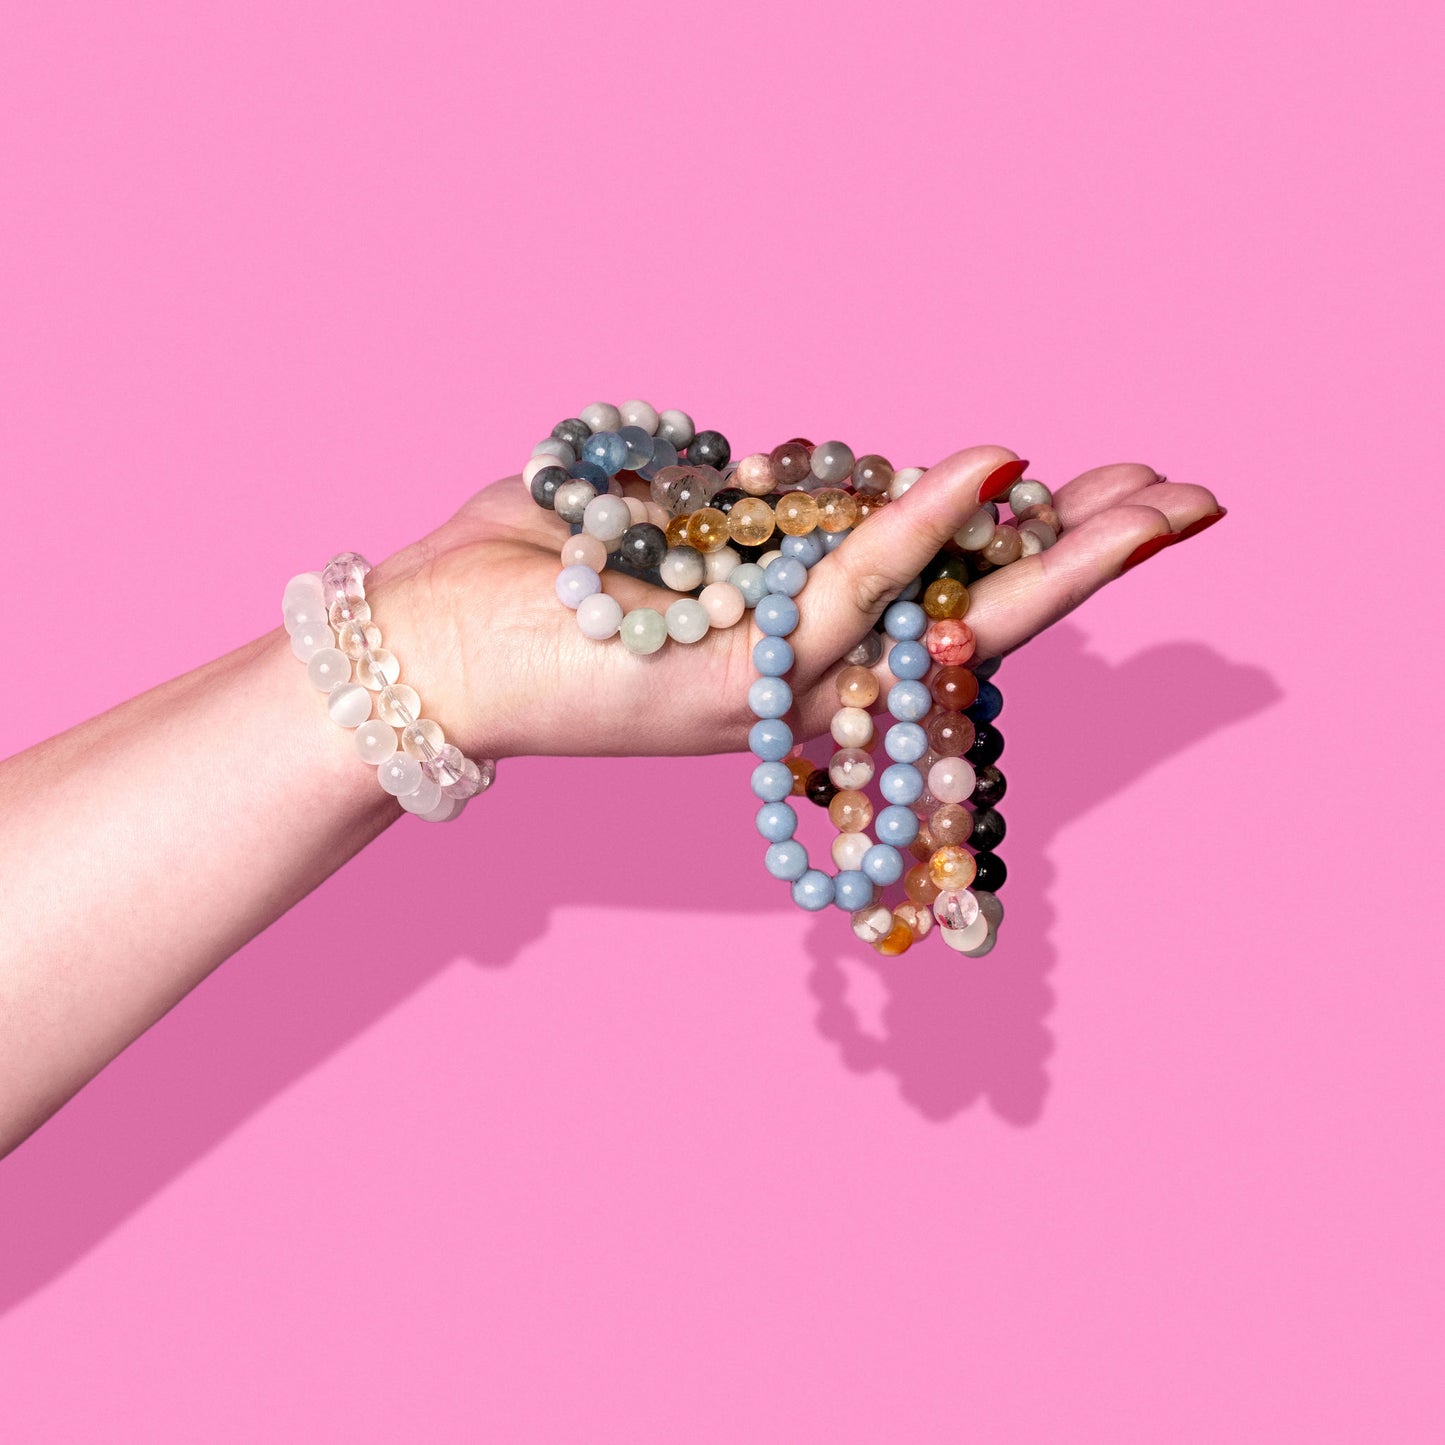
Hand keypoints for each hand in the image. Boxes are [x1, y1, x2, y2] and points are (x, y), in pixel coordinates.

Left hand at [368, 446, 1222, 760]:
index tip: (1113, 482)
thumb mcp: (650, 519)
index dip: (1030, 539)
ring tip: (1153, 502)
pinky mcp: (725, 692)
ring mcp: (769, 694)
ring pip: (938, 629)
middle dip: (1086, 562)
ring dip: (1052, 558)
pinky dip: (913, 533)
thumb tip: (795, 464)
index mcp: (788, 636)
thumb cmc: (518, 579)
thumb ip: (734, 500)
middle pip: (973, 625)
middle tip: (1194, 503)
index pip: (938, 589)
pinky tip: (990, 471)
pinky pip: (837, 604)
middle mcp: (798, 679)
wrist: (414, 650)